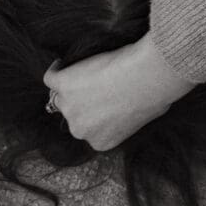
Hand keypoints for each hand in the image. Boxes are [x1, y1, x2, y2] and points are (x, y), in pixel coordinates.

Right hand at [42, 32, 194, 150]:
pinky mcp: (63, 84)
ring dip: (70, 87)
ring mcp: (69, 108)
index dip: (97, 114)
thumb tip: (128, 109)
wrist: (146, 77)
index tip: (103, 101)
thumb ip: (126, 120)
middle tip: (95, 85)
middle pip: (75, 115)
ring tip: (82, 72)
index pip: (92, 129)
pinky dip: (57, 70)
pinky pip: (51, 78)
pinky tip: (63, 63)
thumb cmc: (154, 95)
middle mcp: (81, 130)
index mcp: (101, 142)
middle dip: (83, 103)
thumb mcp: (143, 118)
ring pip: (62, 97)